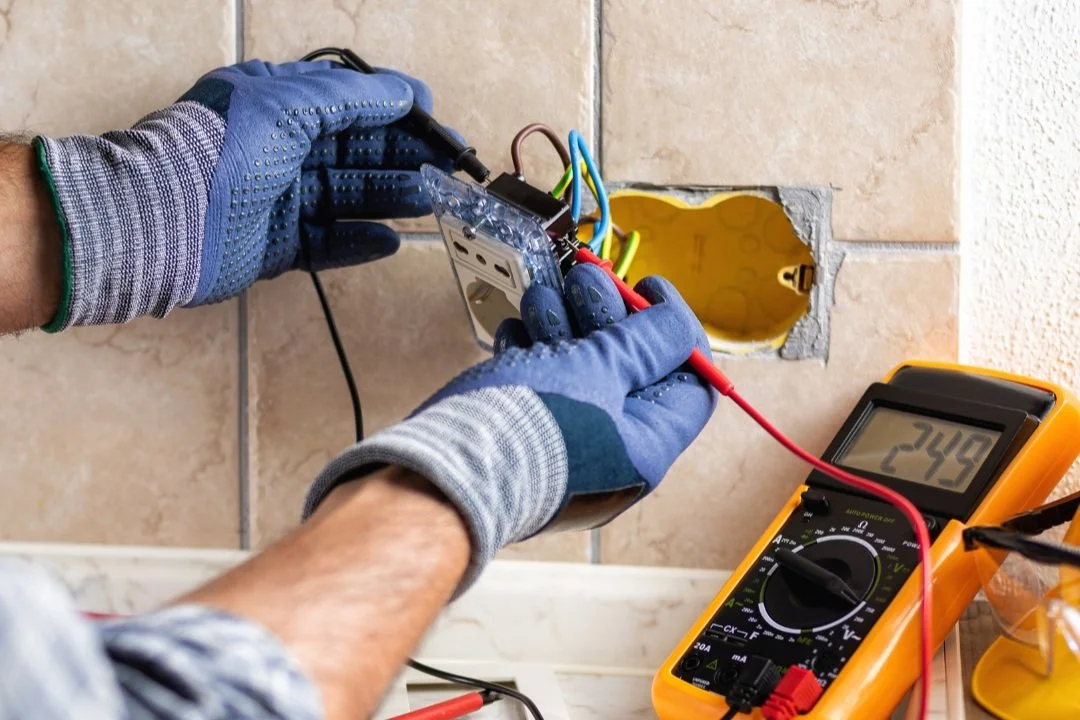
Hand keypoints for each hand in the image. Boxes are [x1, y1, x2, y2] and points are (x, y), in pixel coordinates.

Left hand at [33, 59, 458, 329]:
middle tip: (447, 166)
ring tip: (431, 201)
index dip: (391, 107)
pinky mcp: (275, 246)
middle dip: (401, 156)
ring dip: (389, 196)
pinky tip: (391, 240)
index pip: (345, 101)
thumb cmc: (222, 149)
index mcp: (276, 104)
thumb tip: (403, 93)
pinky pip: (327, 242)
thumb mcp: (288, 103)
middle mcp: (278, 148)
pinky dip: (358, 242)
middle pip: (352, 151)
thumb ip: (350, 97)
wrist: (164, 219)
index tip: (432, 116)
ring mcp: (277, 199)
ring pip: (346, 196)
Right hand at [304, 264, 717, 593]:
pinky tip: (517, 332)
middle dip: (607, 315)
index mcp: (646, 447)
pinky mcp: (524, 435)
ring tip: (543, 299)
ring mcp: (565, 444)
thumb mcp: (601, 371)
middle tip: (586, 279)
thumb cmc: (529, 428)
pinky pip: (541, 385)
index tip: (648, 289)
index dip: (675, 331)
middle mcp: (611, 451)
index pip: (690, 384)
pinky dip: (532, 350)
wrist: (443, 473)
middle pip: (629, 369)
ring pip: (579, 370)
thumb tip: (677, 326)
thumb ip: (645, 344)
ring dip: (564, 323)